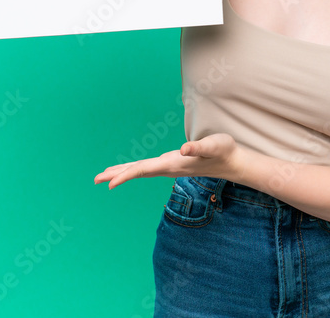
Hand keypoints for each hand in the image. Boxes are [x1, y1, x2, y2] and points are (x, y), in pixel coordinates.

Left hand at [94, 133, 244, 189]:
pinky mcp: (173, 164)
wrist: (234, 162)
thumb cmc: (225, 151)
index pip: (144, 170)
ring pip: (141, 170)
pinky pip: (148, 168)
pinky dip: (135, 168)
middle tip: (95, 180)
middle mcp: (169, 167)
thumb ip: (199, 147)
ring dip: (123, 173)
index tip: (109, 184)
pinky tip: (129, 170)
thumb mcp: (214, 144)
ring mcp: (170, 167)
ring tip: (104, 176)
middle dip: (117, 175)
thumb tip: (183, 150)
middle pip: (138, 172)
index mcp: (173, 164)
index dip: (126, 175)